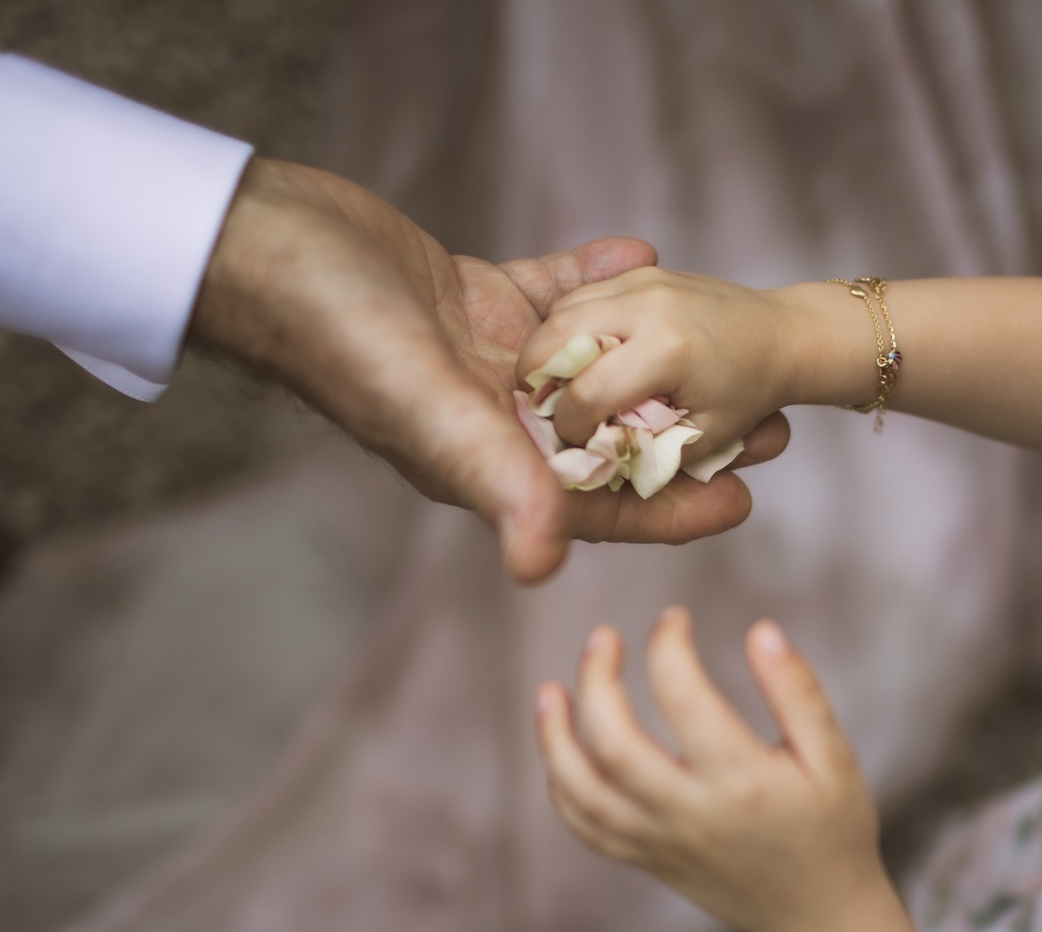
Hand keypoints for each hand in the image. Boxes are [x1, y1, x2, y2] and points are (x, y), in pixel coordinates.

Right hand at [191, 160, 789, 583]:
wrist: (270, 249)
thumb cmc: (341, 339)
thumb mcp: (432, 415)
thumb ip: (496, 484)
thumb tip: (543, 571)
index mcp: (487, 463)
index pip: (599, 505)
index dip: (675, 507)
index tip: (748, 499)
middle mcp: (493, 419)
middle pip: (614, 439)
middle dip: (691, 432)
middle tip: (770, 420)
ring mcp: (484, 357)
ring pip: (597, 367)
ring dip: (661, 357)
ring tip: (726, 340)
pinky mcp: (473, 296)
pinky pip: (555, 293)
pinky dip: (598, 278)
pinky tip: (645, 252)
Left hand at [533, 606, 886, 931]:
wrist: (819, 918)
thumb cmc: (832, 828)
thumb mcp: (834, 756)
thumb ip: (797, 692)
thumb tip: (759, 631)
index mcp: (743, 781)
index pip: (683, 697)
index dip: (668, 645)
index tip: (674, 619)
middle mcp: (692, 815)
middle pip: (613, 744)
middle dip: (597, 680)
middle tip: (604, 638)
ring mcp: (661, 843)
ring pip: (583, 791)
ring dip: (555, 737)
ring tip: (550, 690)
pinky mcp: (647, 861)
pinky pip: (587, 827)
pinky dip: (562, 787)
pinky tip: (562, 747)